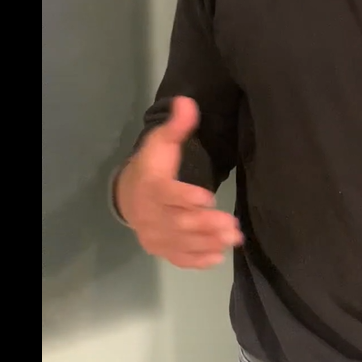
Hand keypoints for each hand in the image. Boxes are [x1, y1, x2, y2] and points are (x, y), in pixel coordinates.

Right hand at [114, 96, 243, 268]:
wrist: (128, 195)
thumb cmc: (152, 167)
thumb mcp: (161, 142)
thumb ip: (177, 126)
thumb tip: (187, 101)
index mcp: (150, 186)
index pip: (166, 194)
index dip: (185, 197)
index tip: (208, 198)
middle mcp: (149, 214)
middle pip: (177, 222)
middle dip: (205, 225)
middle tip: (232, 225)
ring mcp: (155, 235)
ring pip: (181, 242)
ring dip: (207, 242)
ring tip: (233, 239)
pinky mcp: (161, 249)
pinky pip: (178, 258)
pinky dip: (196, 260)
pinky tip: (216, 257)